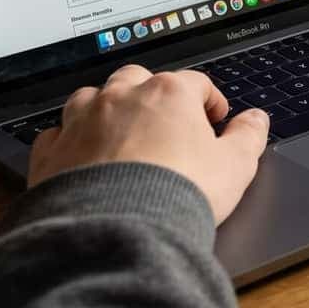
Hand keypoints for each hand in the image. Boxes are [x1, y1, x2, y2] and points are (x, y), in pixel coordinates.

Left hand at [30, 64, 270, 224]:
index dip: (210, 100)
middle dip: (153, 94)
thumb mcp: (235, 166)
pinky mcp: (52, 152)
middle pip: (138, 78)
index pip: (195, 82)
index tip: (214, 119)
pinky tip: (81, 156)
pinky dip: (69, 139)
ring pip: (92, 96)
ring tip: (120, 134)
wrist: (118, 229)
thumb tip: (256, 120)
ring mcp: (81, 121)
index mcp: (169, 94)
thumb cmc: (177, 193)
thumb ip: (249, 137)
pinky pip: (57, 133)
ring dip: (106, 108)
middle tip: (166, 122)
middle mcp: (122, 97)